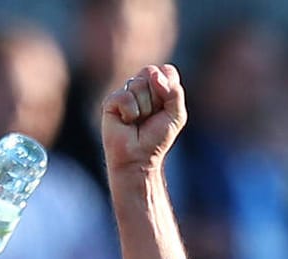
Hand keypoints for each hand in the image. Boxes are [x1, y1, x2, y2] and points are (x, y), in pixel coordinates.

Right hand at [101, 64, 186, 178]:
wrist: (139, 158)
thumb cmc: (157, 138)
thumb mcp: (177, 115)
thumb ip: (174, 92)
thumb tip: (153, 74)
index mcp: (158, 85)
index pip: (167, 71)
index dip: (169, 88)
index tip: (165, 108)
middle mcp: (141, 86)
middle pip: (152, 73)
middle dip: (156, 98)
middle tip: (151, 117)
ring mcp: (125, 92)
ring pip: (138, 84)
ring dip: (144, 108)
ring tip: (138, 121)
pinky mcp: (111, 102)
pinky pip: (125, 96)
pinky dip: (130, 113)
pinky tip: (126, 122)